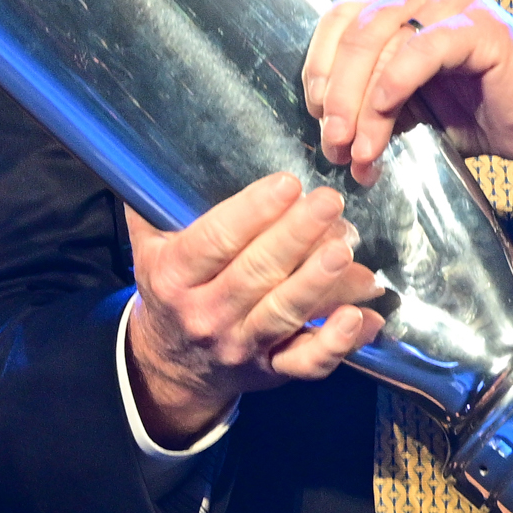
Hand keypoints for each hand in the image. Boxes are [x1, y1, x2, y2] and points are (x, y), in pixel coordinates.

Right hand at [125, 174, 386, 447]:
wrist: (172, 364)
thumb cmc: (171, 287)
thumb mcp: (149, 246)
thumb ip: (155, 201)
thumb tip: (165, 142)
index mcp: (173, 276)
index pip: (214, 240)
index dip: (251, 212)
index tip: (287, 183)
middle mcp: (206, 314)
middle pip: (255, 273)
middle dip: (295, 235)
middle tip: (329, 201)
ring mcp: (241, 345)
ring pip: (283, 314)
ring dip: (317, 281)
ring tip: (345, 248)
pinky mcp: (272, 370)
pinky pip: (308, 362)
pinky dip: (338, 343)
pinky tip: (364, 317)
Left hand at [303, 0, 512, 177]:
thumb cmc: (483, 110)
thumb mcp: (412, 107)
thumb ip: (373, 106)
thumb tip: (334, 135)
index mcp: (402, 2)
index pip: (341, 20)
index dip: (320, 67)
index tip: (317, 115)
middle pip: (355, 31)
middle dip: (336, 93)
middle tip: (334, 142)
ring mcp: (453, 3)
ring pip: (381, 39)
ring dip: (360, 99)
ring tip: (360, 147)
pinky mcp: (480, 27)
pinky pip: (423, 47)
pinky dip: (395, 81)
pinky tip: (386, 112)